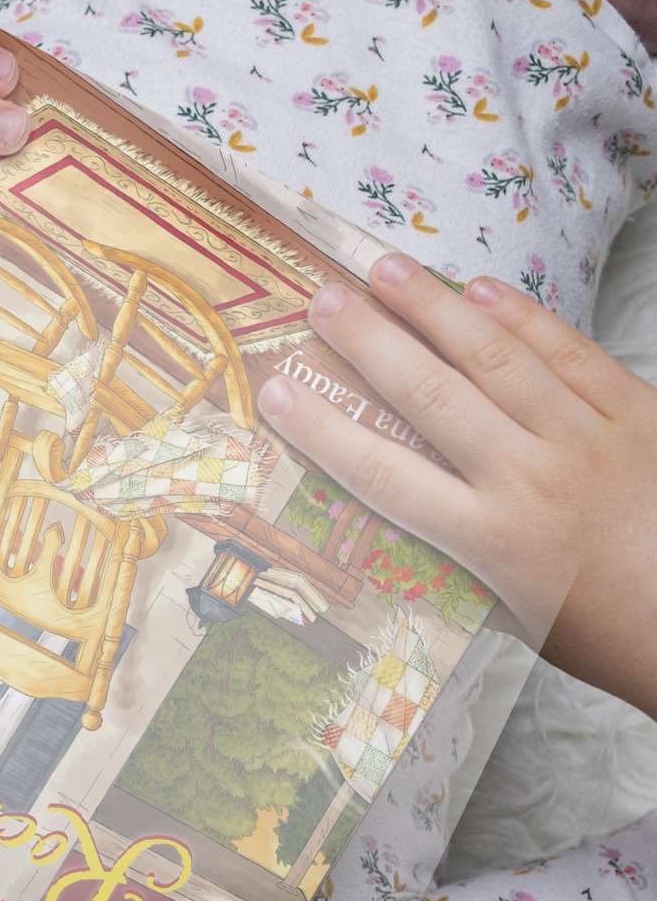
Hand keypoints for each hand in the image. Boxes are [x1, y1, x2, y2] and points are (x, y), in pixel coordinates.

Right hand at [256, 252, 656, 721]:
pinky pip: (570, 353)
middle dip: (372, 341)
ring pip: (498, 358)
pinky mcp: (637, 413)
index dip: (326, 432)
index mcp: (492, 540)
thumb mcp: (515, 617)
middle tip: (326, 298)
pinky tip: (482, 289)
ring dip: (436, 308)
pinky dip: (523, 317)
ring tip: (388, 269)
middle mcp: (531, 479)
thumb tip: (400, 533)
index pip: (386, 477)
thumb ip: (460, 571)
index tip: (278, 393)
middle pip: (434, 396)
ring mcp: (587, 439)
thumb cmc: (604, 631)